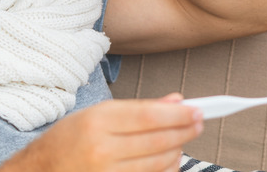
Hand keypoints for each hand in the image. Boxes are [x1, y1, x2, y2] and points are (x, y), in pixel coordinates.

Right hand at [0, 93, 202, 171]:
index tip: (196, 110)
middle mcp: (101, 149)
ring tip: (183, 140)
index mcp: (96, 121)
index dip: (178, 114)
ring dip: (178, 151)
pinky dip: (166, 169)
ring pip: (159, 163)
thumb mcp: (95, 114)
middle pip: (158, 140)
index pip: (148, 116)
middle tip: (200, 122)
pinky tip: (170, 159)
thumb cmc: (67, 140)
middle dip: (185, 130)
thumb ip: (137, 108)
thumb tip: (176, 101)